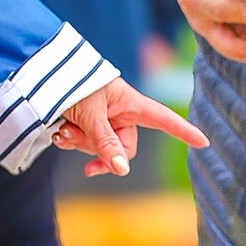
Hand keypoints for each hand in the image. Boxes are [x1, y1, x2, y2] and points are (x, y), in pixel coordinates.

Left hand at [53, 80, 208, 177]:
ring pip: (102, 149)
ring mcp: (106, 121)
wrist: (41, 74)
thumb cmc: (72, 86)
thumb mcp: (91, 115)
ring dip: (80, 142)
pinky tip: (59, 130)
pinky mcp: (89, 126)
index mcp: (131, 104)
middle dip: (99, 148)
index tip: (204, 142)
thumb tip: (123, 171)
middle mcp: (121, 114)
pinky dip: (72, 140)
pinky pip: (87, 145)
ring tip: (63, 127)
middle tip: (73, 136)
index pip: (164, 120)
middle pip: (125, 147)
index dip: (184, 131)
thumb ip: (106, 143)